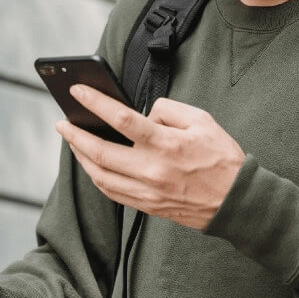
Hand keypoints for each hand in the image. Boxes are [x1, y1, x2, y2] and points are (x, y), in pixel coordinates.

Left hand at [56, 85, 245, 229]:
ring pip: (100, 175)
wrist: (236, 201)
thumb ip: (168, 110)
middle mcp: (151, 170)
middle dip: (75, 135)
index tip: (78, 92)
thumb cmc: (222, 158)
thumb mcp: (201, 120)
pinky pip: (111, 192)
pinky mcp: (147, 205)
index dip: (95, 103)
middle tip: (62, 122)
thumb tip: (144, 113)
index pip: (120, 119)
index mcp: (165, 145)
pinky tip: (92, 165)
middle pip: (100, 152)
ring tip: (73, 141)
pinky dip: (96, 176)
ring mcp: (147, 191)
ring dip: (81, 157)